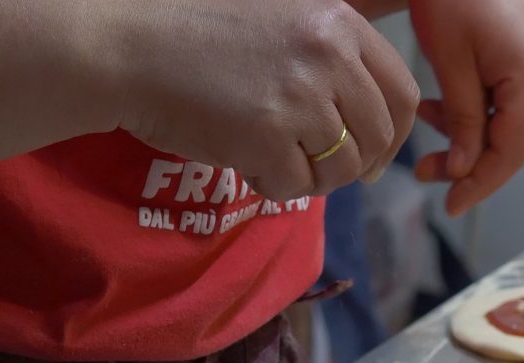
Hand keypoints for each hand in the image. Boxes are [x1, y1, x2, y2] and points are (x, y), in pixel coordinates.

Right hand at [108, 0, 419, 201]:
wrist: (122, 45)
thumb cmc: (193, 32)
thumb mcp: (278, 17)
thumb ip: (330, 54)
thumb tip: (376, 116)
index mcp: (337, 22)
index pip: (401, 91)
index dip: (394, 133)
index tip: (374, 152)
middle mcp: (327, 55)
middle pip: (377, 137)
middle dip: (356, 164)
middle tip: (325, 171)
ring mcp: (299, 97)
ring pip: (340, 167)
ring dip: (312, 176)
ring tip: (273, 158)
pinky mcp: (266, 137)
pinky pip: (294, 185)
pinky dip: (271, 183)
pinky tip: (242, 158)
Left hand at [408, 0, 523, 215]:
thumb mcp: (449, 62)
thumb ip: (462, 120)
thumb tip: (465, 170)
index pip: (513, 151)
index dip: (482, 183)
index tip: (452, 206)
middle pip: (519, 141)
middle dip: (474, 165)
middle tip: (431, 176)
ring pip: (516, 122)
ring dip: (475, 137)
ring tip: (430, 136)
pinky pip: (515, 98)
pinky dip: (483, 112)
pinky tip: (446, 108)